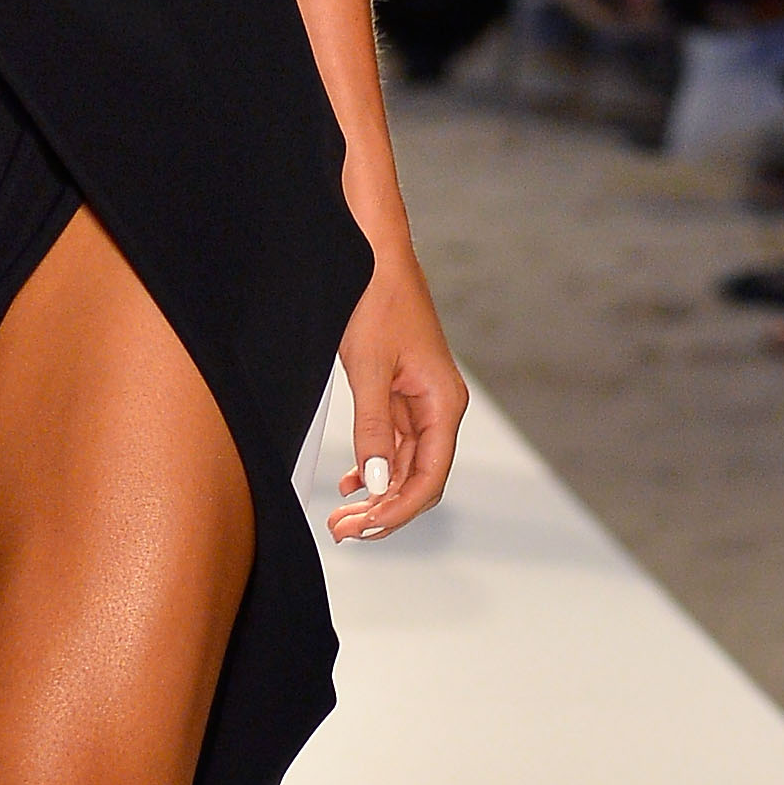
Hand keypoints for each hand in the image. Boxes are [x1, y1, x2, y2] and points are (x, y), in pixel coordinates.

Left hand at [326, 254, 467, 545]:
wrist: (374, 253)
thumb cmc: (375, 299)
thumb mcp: (368, 368)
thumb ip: (374, 429)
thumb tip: (378, 483)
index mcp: (442, 403)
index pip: (429, 478)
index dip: (398, 512)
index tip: (363, 530)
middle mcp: (439, 406)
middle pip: (419, 478)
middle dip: (384, 510)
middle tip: (341, 531)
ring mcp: (420, 400)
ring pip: (404, 464)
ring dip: (376, 493)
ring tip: (341, 516)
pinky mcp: (401, 391)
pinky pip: (393, 441)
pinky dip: (374, 465)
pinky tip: (353, 482)